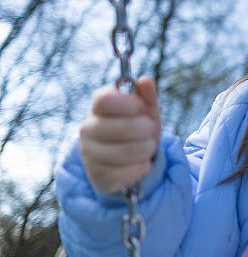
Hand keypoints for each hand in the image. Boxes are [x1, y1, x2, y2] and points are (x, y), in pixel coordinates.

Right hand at [79, 77, 161, 193]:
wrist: (135, 158)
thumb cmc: (140, 127)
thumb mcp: (148, 110)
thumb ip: (147, 95)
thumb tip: (145, 81)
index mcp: (99, 107)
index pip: (104, 99)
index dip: (128, 103)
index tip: (142, 107)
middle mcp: (88, 128)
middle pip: (117, 127)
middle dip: (144, 129)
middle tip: (150, 129)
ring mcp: (89, 153)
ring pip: (122, 152)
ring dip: (145, 149)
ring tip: (148, 146)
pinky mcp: (97, 176)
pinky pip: (124, 173)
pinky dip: (141, 167)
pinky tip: (142, 163)